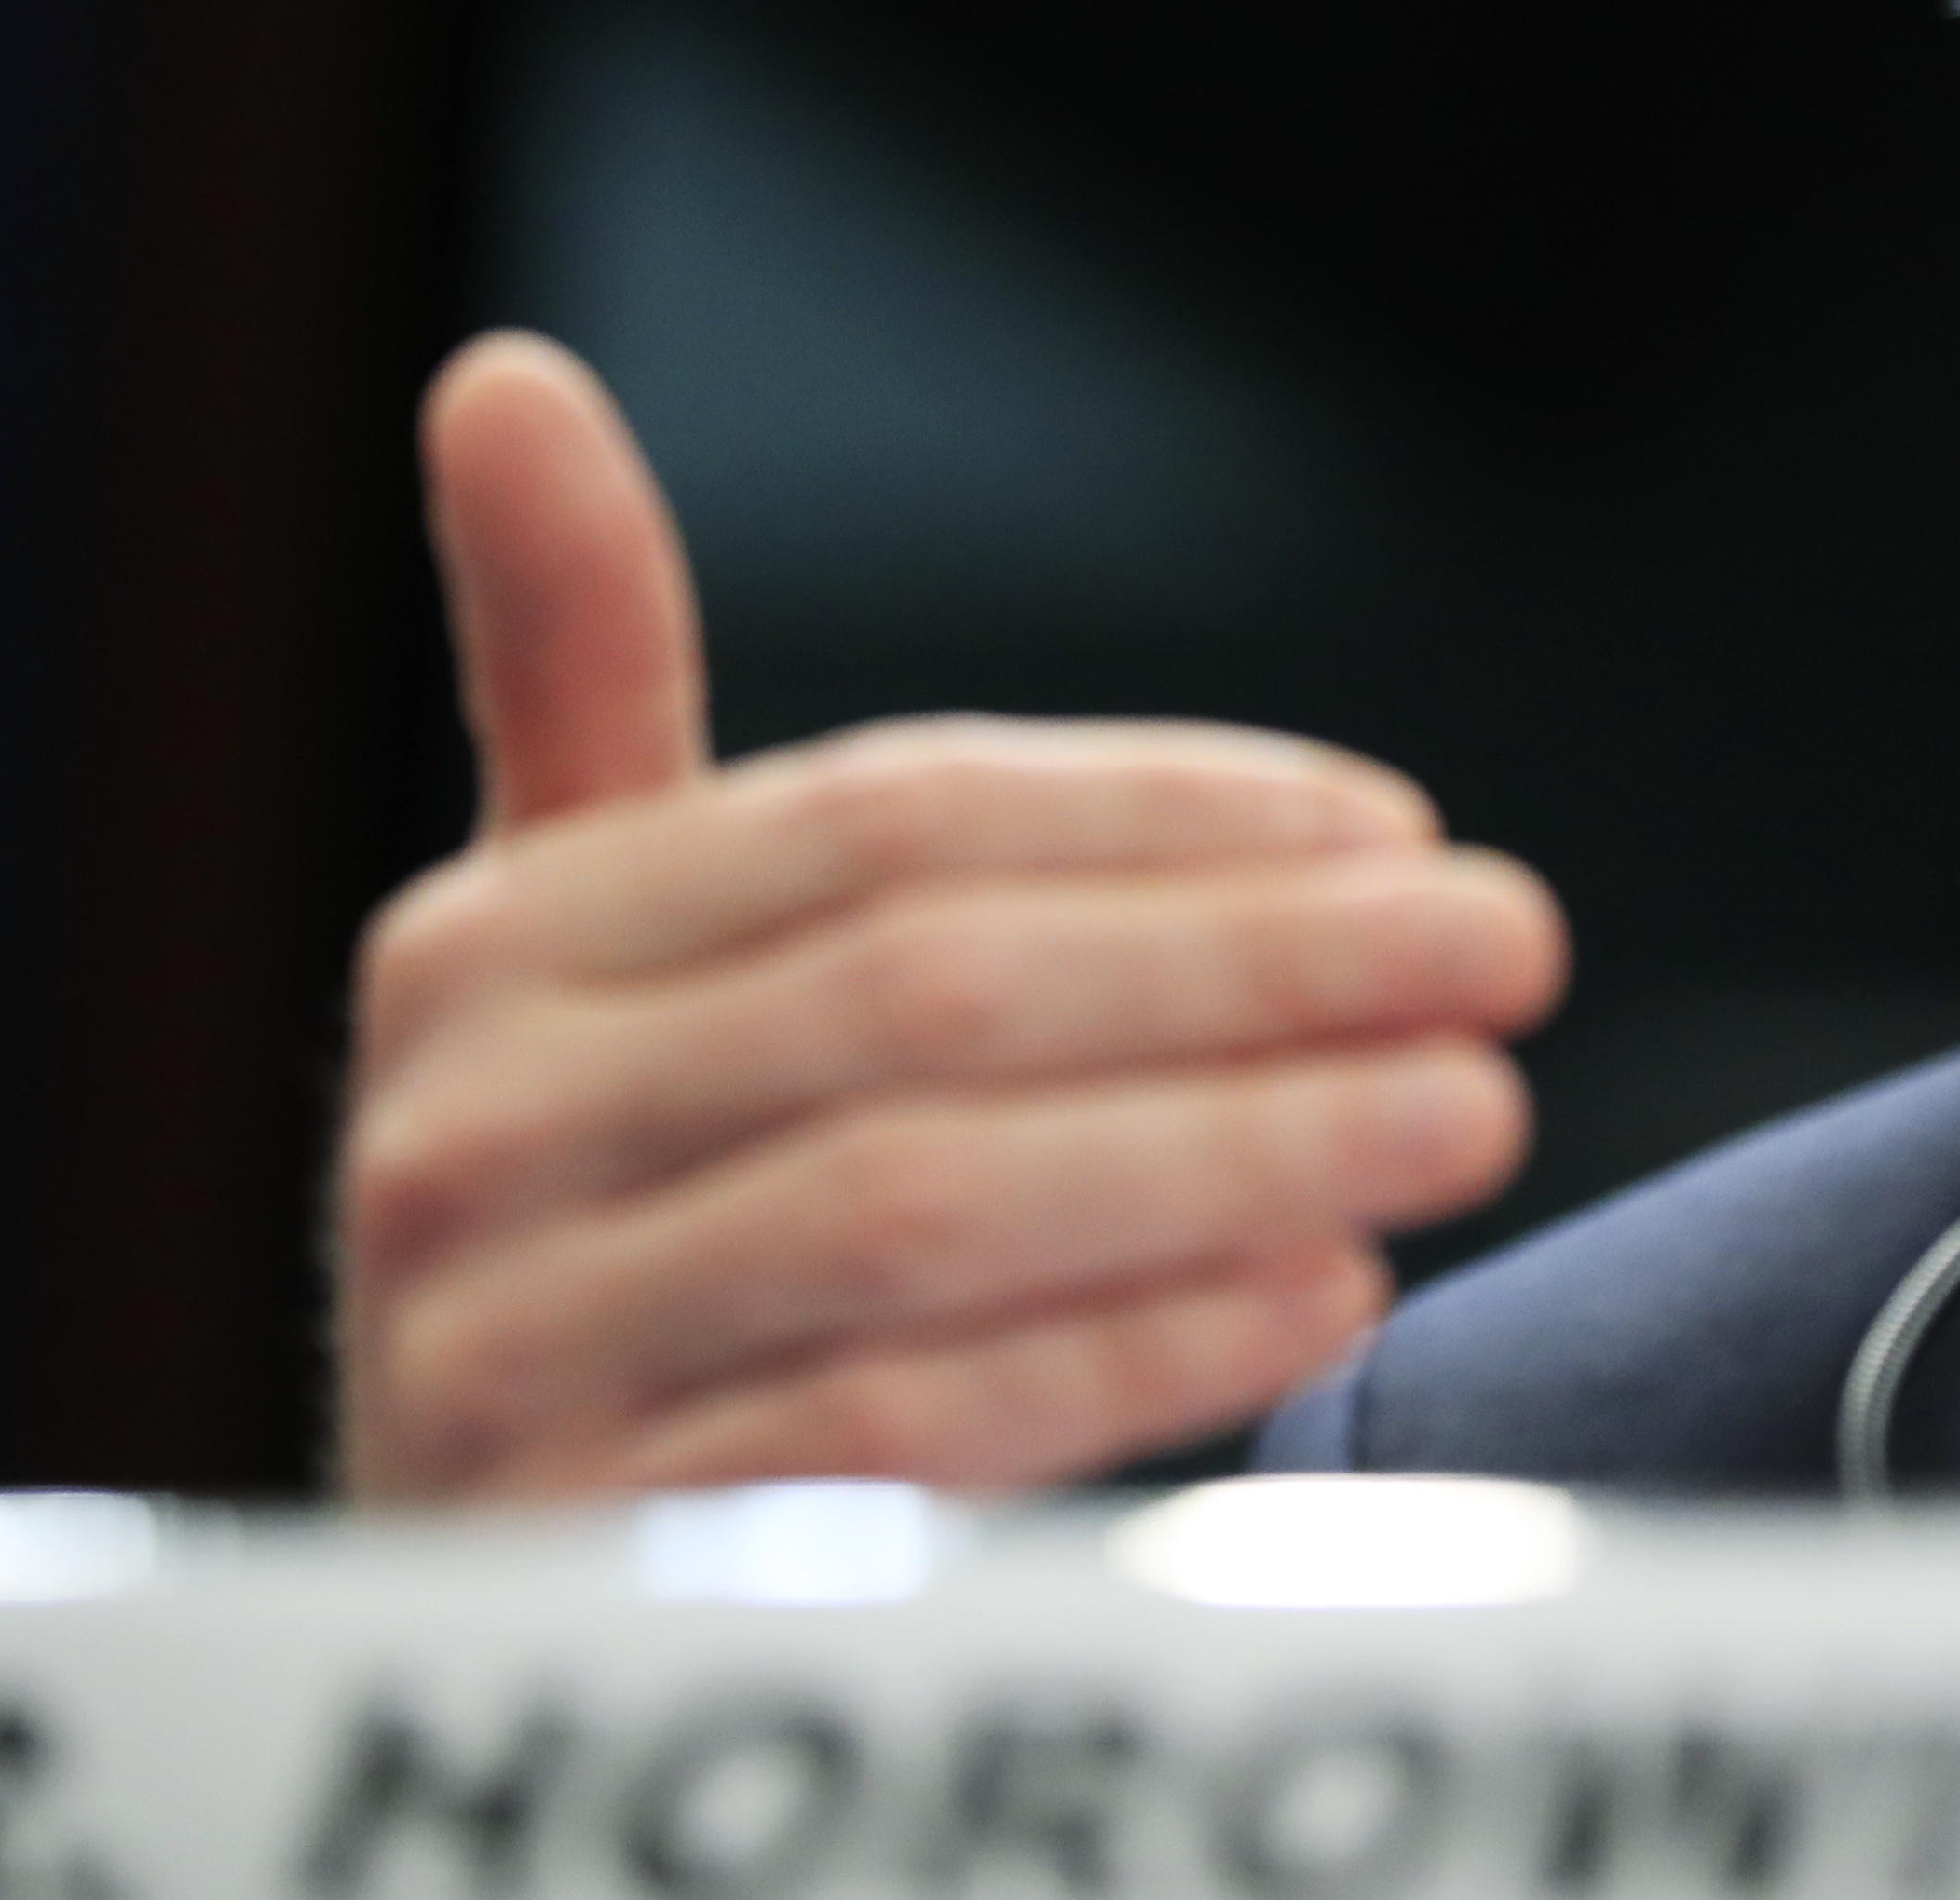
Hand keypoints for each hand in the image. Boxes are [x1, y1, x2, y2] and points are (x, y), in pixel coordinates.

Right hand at [334, 333, 1563, 1498]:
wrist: (452, 1584)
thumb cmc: (597, 1209)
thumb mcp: (575, 947)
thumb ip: (578, 673)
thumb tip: (502, 376)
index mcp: (488, 946)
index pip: (888, 818)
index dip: (1169, 812)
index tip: (1401, 826)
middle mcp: (465, 1136)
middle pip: (937, 997)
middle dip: (1258, 966)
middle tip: (1507, 952)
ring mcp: (511, 1356)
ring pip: (936, 1204)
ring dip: (1243, 1148)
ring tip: (1466, 1110)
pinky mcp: (596, 1555)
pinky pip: (906, 1425)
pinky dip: (1136, 1349)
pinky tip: (1327, 1288)